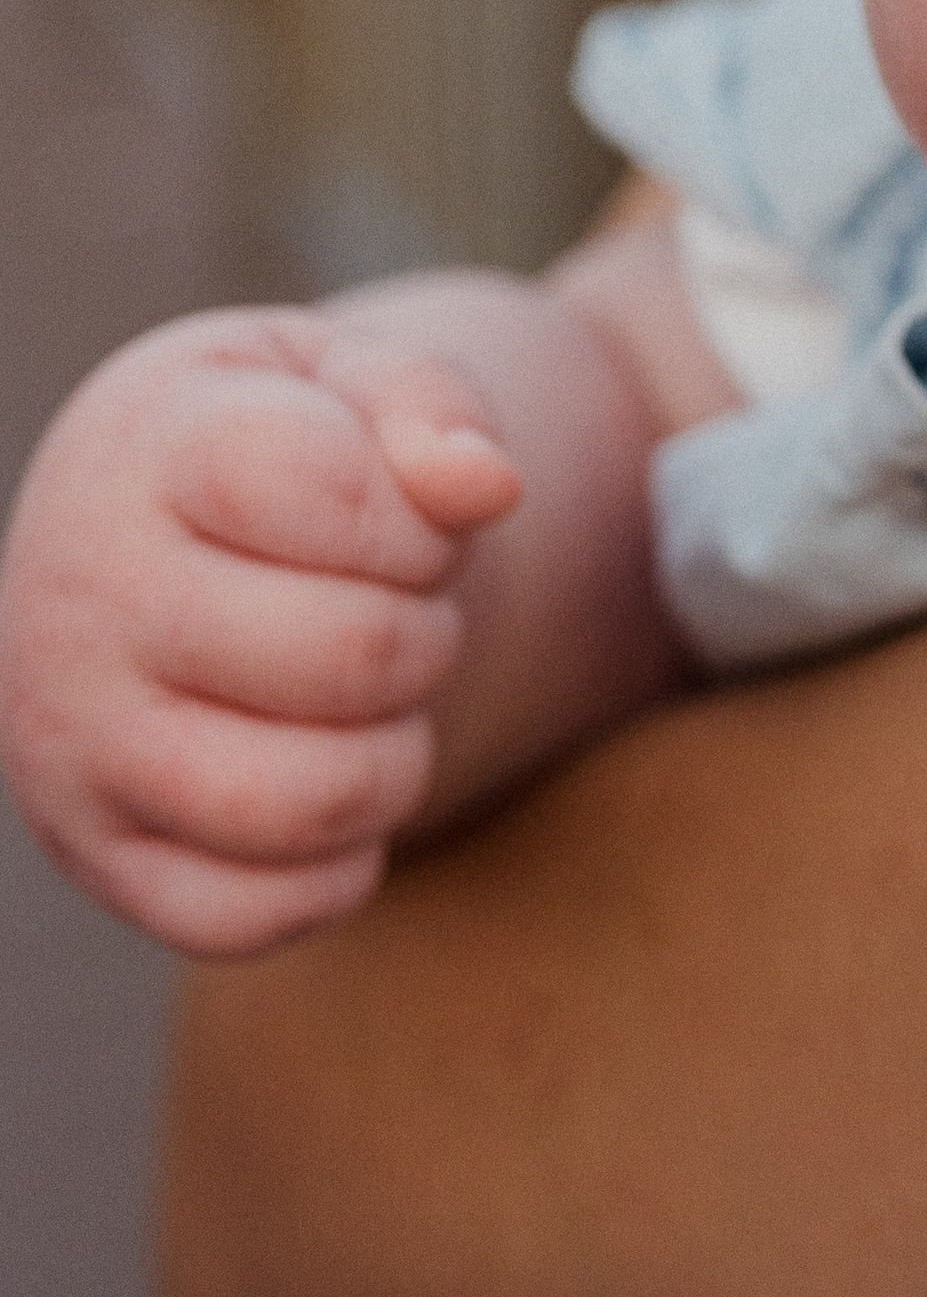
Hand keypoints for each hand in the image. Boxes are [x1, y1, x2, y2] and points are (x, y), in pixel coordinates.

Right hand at [0, 307, 520, 955]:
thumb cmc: (279, 449)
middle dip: (426, 638)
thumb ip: (428, 403)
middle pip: (349, 657)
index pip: (331, 496)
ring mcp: (72, 742)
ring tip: (374, 705)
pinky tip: (335, 785)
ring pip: (301, 805)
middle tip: (401, 615)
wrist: (148, 535)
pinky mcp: (95, 855)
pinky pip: (250, 917)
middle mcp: (78, 601)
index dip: (420, 521)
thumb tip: (485, 485)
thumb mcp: (347, 379)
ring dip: (393, 761)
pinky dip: (337, 871)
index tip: (404, 523)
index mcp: (145, 453)